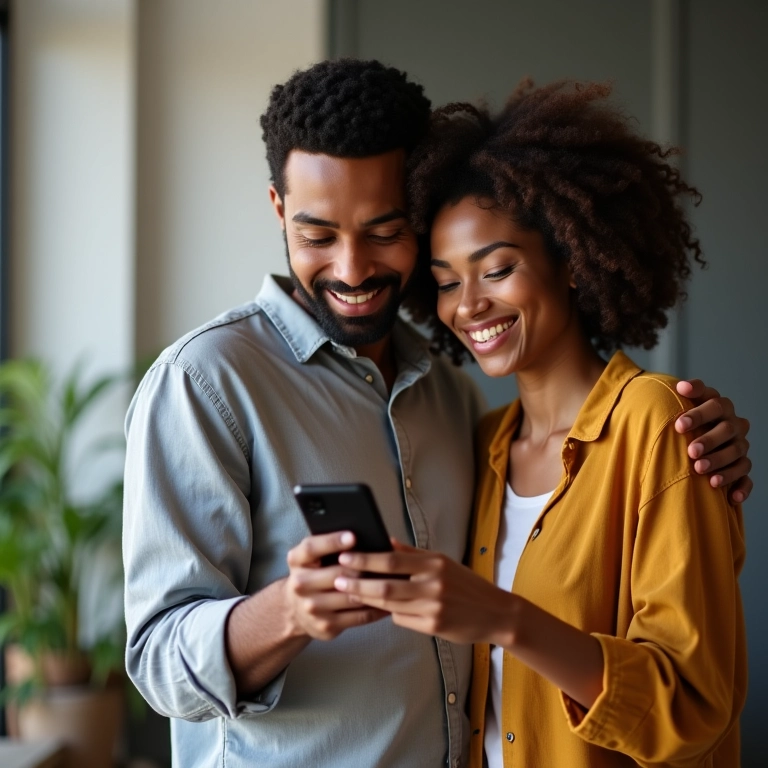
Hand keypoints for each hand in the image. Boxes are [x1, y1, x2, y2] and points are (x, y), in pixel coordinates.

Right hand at [285, 532, 387, 640]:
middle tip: (386, 562)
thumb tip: (361, 536)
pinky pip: (358, 616)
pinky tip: (389, 601)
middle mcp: (299, 584)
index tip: (353, 536)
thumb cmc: (312, 573)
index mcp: (297, 560)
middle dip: (362, 568)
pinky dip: (377, 608)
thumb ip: (328, 545)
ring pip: (351, 596)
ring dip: (374, 589)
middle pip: (337, 574)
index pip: (312, 548)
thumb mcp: (311, 556)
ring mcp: (312, 608)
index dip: (333, 541)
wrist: (295, 610)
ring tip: (393, 580)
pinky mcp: (326, 626)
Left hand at [335, 540, 511, 645]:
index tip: (345, 557)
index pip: (392, 560)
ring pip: (390, 605)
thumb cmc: (465, 584)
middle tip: (337, 580)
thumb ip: (412, 553)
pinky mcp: (433, 628)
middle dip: (357, 583)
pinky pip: (402, 619)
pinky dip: (391, 613)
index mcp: (434, 564)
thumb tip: (384, 542)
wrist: (495, 613)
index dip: (365, 559)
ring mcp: (433, 608)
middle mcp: (433, 585)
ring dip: (367, 600)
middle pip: (385, 586)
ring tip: (349, 593)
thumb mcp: (441, 562)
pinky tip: (383, 608)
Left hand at [675, 379, 751, 503]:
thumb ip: (684, 394)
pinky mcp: (741, 467)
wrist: (693, 437)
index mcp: (719, 407)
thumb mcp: (683, 404)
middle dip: (709, 441)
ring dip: (720, 462)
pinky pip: (746, 477)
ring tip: (700, 470)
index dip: (698, 414)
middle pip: (727, 430)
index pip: (714, 404)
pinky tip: (731, 497)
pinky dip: (741, 487)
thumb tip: (680, 386)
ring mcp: (739, 446)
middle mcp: (733, 425)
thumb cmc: (685, 420)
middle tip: (691, 451)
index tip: (678, 425)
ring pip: (737, 454)